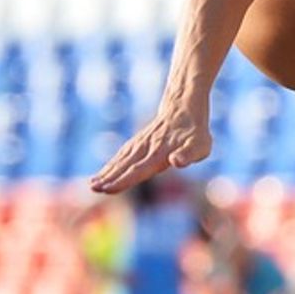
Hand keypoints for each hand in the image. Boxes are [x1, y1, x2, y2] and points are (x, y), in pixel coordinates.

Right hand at [88, 101, 211, 193]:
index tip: (107, 189)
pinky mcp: (139, 141)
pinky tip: (103, 173)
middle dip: (109, 178)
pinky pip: (122, 154)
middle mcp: (147, 148)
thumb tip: (176, 162)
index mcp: (161, 153)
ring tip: (93, 184)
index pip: (138, 170)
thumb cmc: (196, 131)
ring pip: (121, 159)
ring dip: (107, 172)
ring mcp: (141, 144)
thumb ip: (189, 155)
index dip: (122, 180)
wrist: (185, 104)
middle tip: (93, 188)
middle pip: (125, 165)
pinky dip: (111, 164)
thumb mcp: (201, 144)